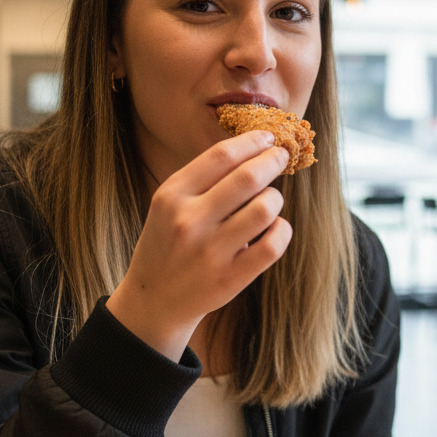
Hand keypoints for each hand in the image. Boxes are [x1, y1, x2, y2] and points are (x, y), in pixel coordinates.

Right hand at [105, 130, 291, 360]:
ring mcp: (210, 252)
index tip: (267, 137)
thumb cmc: (168, 243)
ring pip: (264, 208)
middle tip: (280, 157)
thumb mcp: (169, 205)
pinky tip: (274, 227)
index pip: (221, 156)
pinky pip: (272, 245)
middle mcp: (189, 221)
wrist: (154, 300)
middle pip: (248, 177)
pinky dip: (281, 230)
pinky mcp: (230, 278)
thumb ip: (203, 179)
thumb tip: (253, 148)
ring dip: (275, 198)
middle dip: (273, 160)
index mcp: (171, 195)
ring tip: (270, 200)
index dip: (251, 141)